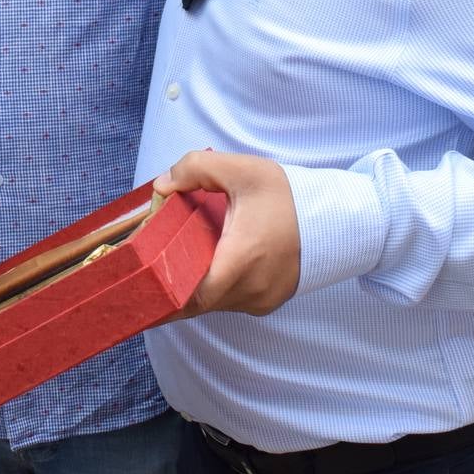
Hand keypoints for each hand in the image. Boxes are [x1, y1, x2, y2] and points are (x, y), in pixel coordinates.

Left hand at [153, 151, 299, 316]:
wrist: (335, 218)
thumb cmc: (288, 196)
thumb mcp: (241, 169)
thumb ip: (196, 168)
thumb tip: (161, 187)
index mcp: (242, 258)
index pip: (193, 293)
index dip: (163, 294)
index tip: (138, 289)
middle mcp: (252, 288)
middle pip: (197, 301)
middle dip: (169, 291)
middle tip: (140, 282)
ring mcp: (261, 300)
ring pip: (213, 304)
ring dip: (193, 290)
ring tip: (170, 270)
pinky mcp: (268, 303)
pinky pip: (231, 303)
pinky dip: (215, 291)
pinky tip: (204, 271)